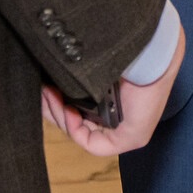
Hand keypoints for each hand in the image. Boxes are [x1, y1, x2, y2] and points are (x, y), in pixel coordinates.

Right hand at [45, 23, 186, 155]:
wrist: (150, 47)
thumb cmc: (124, 50)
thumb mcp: (93, 68)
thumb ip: (75, 79)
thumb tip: (44, 78)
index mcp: (110, 101)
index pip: (77, 114)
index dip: (57, 106)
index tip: (47, 90)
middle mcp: (118, 117)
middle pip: (76, 124)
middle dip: (54, 110)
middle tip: (43, 92)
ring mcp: (126, 131)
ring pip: (81, 133)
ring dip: (60, 116)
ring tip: (50, 95)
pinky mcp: (131, 138)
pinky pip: (94, 145)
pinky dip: (75, 129)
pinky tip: (68, 110)